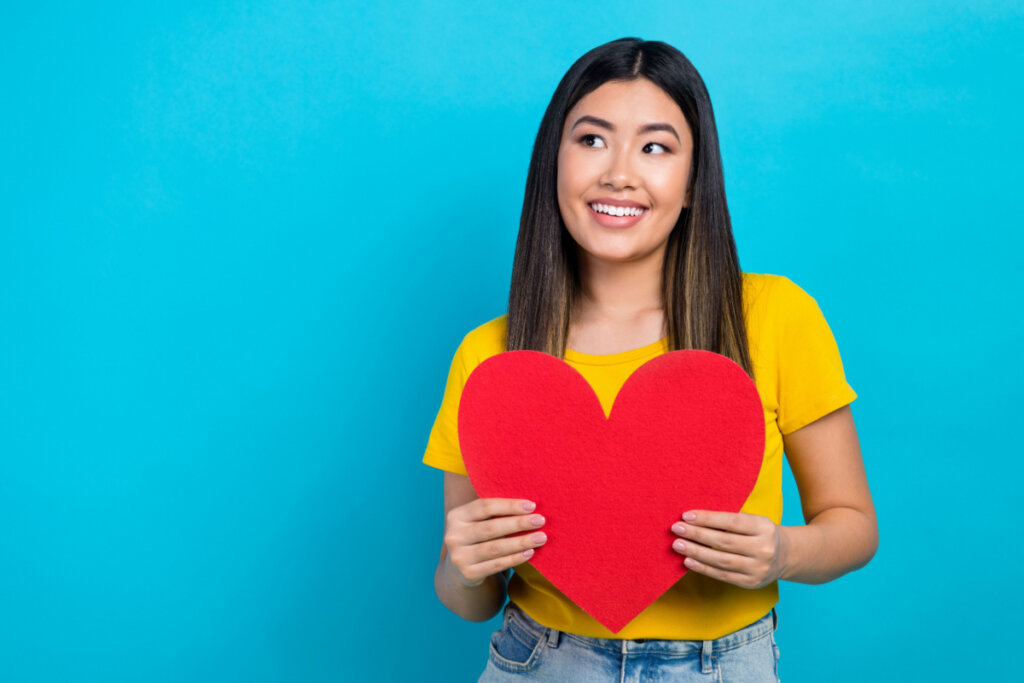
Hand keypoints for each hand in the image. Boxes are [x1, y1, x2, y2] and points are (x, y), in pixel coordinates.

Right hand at [443, 498, 546, 587]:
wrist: (460, 569)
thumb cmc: (478, 537)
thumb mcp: (478, 521)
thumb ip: (495, 512)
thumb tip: (529, 505)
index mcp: (456, 516)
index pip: (485, 506)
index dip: (509, 505)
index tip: (532, 506)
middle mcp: (454, 536)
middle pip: (491, 528)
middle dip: (519, 523)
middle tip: (540, 520)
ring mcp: (459, 557)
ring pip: (496, 548)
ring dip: (521, 542)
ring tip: (540, 538)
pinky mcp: (468, 574)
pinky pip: (496, 565)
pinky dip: (515, 558)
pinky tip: (529, 552)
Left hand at [670, 510, 788, 588]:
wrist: (786, 556)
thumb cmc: (760, 533)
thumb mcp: (753, 520)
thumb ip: (729, 521)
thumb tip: (694, 519)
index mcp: (763, 527)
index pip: (731, 522)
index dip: (707, 518)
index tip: (686, 515)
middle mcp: (764, 548)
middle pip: (724, 541)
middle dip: (697, 534)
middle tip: (676, 529)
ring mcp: (758, 568)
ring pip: (721, 560)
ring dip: (696, 552)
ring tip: (678, 545)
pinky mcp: (751, 582)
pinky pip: (723, 575)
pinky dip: (704, 568)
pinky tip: (688, 561)